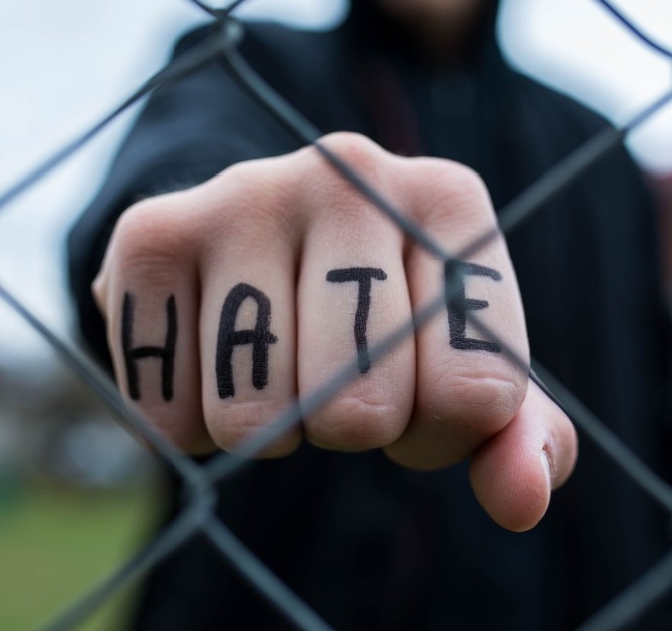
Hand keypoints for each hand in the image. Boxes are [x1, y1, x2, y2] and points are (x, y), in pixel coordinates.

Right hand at [92, 132, 576, 530]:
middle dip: (348, 429)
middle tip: (332, 379)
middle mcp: (350, 171)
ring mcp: (244, 191)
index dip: (438, 434)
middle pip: (358, 409)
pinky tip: (206, 365)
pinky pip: (168, 413)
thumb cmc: (378, 318)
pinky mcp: (150, 231)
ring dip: (266, 431)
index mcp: (449, 200)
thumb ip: (518, 437)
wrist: (256, 242)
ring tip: (271, 368)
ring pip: (254, 416)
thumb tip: (521, 500)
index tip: (415, 396)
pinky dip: (189, 429)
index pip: (476, 393)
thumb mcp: (460, 367)